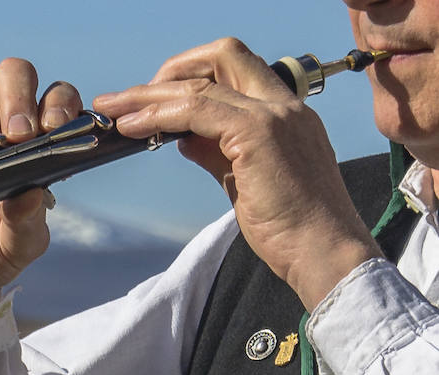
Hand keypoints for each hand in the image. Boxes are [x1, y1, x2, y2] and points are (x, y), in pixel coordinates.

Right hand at [0, 58, 82, 319]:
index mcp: (36, 151)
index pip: (56, 105)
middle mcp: (1, 134)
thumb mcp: (18, 248)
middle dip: (19, 96)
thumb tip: (34, 192)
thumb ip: (28, 223)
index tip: (55, 126)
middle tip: (18, 133)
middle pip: (14, 79)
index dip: (60, 105)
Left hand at [93, 38, 383, 309]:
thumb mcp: (246, 181)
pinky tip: (134, 127)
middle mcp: (283, 105)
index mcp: (285, 113)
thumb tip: (183, 137)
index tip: (152, 99)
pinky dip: (159, 114)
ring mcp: (274, 116)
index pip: (235, 69)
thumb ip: (217, 153)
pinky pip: (196, 110)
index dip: (188, 77)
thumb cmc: (291, 229)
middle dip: (168, 72)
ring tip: (114, 110)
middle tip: (127, 99)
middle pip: (220, 56)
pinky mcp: (259, 134)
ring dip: (148, 95)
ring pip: (199, 84)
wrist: (325, 255)